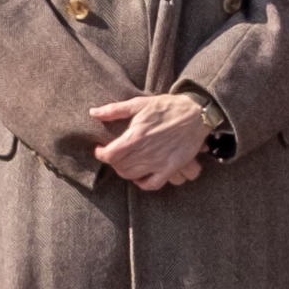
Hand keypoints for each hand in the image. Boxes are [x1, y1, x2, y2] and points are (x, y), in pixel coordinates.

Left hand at [91, 89, 209, 191]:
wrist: (195, 113)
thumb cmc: (166, 106)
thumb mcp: (139, 103)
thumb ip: (114, 110)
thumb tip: (93, 113)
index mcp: (136, 135)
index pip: (110, 155)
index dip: (101, 154)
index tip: (100, 150)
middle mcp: (146, 151)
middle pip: (120, 167)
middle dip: (112, 162)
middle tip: (113, 155)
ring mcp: (159, 162)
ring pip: (132, 176)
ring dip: (124, 172)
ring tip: (124, 163)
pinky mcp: (171, 168)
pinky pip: (152, 184)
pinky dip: (142, 184)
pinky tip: (140, 177)